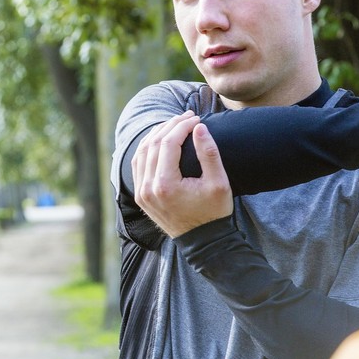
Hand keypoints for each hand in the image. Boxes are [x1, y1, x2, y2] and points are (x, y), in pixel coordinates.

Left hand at [133, 111, 233, 237]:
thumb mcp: (219, 183)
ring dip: (158, 134)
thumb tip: (199, 127)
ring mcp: (142, 193)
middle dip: (171, 126)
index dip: (182, 126)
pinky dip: (148, 147)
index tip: (196, 118)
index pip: (168, 143)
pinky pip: (138, 164)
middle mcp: (148, 188)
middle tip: (188, 117)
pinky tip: (160, 139)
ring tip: (175, 124)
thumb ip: (208, 153)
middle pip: (154, 144)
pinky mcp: (141, 196)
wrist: (203, 242)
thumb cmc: (214, 212)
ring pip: (142, 152)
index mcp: (166, 184)